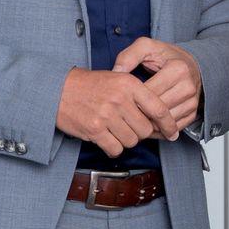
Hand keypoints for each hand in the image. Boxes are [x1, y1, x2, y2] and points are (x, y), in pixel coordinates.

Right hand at [57, 67, 175, 158]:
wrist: (56, 89)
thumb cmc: (88, 86)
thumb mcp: (117, 79)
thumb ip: (137, 96)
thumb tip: (157, 118)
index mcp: (129, 84)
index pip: (159, 108)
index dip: (169, 124)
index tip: (172, 133)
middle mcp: (120, 99)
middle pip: (145, 129)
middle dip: (140, 133)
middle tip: (129, 128)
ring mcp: (107, 115)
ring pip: (131, 141)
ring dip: (125, 140)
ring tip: (114, 130)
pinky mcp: (94, 129)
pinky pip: (115, 149)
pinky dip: (112, 148)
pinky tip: (106, 138)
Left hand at [114, 37, 201, 138]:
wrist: (192, 64)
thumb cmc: (166, 56)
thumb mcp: (146, 47)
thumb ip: (129, 56)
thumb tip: (116, 72)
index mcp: (177, 69)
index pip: (150, 93)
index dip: (132, 99)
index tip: (120, 100)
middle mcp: (188, 87)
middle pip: (158, 109)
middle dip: (139, 114)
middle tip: (123, 114)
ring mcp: (192, 102)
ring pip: (165, 122)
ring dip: (148, 124)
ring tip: (133, 120)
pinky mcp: (193, 113)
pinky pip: (174, 128)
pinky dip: (160, 130)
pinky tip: (147, 124)